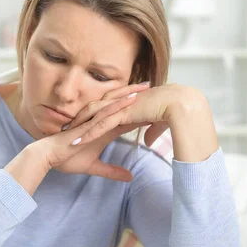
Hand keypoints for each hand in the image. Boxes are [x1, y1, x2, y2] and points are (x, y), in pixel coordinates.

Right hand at [33, 88, 147, 181]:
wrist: (49, 157)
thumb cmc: (67, 158)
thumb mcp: (94, 167)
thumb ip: (112, 171)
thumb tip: (129, 177)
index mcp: (103, 129)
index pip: (124, 117)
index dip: (138, 109)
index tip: (153, 103)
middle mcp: (99, 121)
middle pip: (119, 104)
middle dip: (135, 94)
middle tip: (153, 86)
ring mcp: (93, 121)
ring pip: (113, 104)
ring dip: (128, 95)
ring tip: (144, 87)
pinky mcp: (87, 124)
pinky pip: (104, 113)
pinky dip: (117, 106)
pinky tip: (128, 100)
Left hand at [71, 83, 218, 161]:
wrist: (180, 105)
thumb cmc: (173, 113)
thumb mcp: (158, 126)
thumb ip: (151, 133)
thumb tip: (147, 142)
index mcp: (127, 106)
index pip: (105, 113)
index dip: (91, 121)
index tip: (80, 130)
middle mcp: (120, 104)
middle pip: (94, 112)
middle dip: (79, 122)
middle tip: (65, 132)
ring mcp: (120, 108)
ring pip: (94, 118)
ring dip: (80, 128)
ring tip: (66, 139)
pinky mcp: (123, 113)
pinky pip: (102, 124)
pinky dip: (89, 133)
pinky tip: (78, 141)